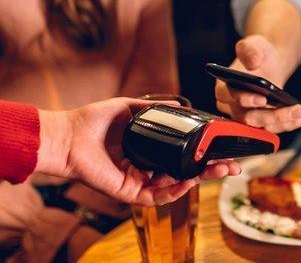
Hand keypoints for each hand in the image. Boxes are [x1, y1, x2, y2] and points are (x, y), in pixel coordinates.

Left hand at [36, 98, 240, 205]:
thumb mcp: (130, 108)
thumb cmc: (93, 122)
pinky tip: (188, 182)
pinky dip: (174, 191)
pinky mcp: (128, 191)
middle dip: (211, 170)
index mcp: (148, 150)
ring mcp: (139, 181)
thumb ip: (155, 108)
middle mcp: (146, 167)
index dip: (203, 153)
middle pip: (185, 172)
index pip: (182, 155)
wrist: (68, 136)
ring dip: (199, 179)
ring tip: (218, 170)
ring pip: (175, 186)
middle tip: (232, 166)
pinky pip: (156, 196)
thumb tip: (180, 105)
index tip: (222, 148)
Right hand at [214, 35, 300, 132]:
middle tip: (297, 110)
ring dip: (293, 121)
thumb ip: (249, 49)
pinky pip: (284, 125)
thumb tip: (253, 61)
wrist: (268, 62)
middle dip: (276, 116)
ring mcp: (252, 118)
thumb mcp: (253, 44)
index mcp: (225, 89)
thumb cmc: (256, 54)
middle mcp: (235, 108)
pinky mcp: (268, 123)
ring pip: (271, 126)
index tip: (261, 99)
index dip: (243, 100)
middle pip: (252, 118)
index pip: (228, 97)